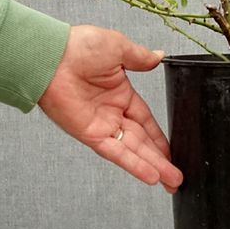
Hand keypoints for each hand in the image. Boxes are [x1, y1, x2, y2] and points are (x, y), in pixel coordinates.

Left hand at [37, 25, 182, 191]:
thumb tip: (158, 56)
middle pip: (142, 141)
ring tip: (172, 182)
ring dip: (153, 167)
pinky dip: (133, 164)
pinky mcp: (90, 134)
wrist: (52, 56)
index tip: (172, 152)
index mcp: (120, 92)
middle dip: (161, 159)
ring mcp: (101, 124)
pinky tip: (150, 176)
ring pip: (133, 150)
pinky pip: (116, 152)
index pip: (145, 120)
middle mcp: (111, 112)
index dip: (159, 137)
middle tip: (176, 177)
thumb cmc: (78, 46)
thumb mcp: (118, 47)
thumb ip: (140, 58)